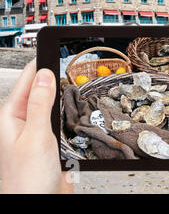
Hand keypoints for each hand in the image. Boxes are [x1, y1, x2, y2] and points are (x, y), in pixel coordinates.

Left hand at [0, 60, 72, 193]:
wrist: (39, 203)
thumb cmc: (26, 179)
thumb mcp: (35, 136)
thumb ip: (39, 104)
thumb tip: (44, 75)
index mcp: (11, 116)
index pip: (27, 80)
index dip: (42, 64)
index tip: (56, 49)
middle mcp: (23, 121)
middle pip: (43, 90)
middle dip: (58, 79)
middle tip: (73, 66)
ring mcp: (38, 131)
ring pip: (55, 105)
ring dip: (66, 98)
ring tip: (78, 85)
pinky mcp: (51, 141)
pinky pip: (63, 120)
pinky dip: (71, 114)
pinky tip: (78, 111)